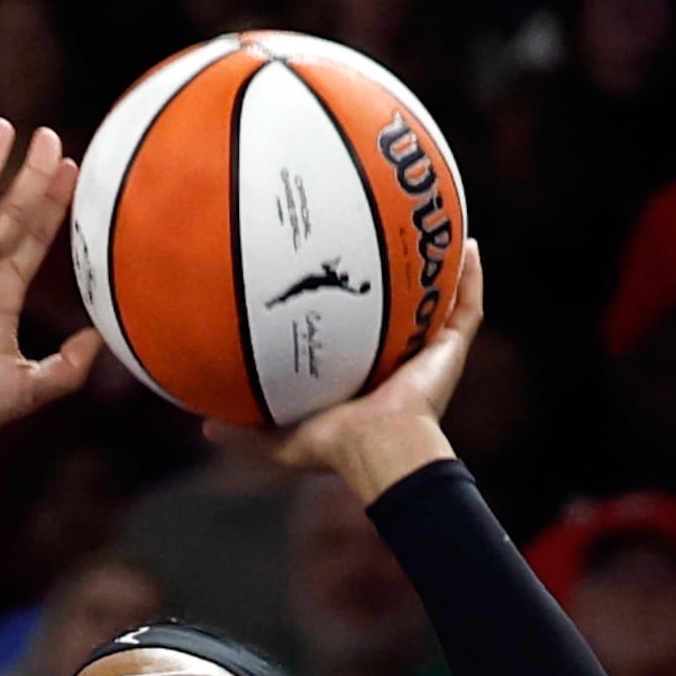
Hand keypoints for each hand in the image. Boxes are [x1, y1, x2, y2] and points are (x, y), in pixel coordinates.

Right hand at [0, 123, 96, 456]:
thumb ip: (71, 364)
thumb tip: (105, 336)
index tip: (71, 166)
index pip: (36, 236)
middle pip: (9, 210)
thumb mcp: (34, 386)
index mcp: (5, 293)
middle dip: (28, 173)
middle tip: (47, 134)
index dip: (54, 202)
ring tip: (1, 128)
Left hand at [208, 237, 487, 489]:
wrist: (379, 450)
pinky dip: (472, 277)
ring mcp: (430, 354)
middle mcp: (400, 359)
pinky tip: (470, 245)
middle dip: (397, 276)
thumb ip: (243, 434)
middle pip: (403, 308)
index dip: (353, 301)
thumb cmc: (335, 450)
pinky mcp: (451, 351)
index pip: (362, 330)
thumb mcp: (279, 440)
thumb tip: (202, 428)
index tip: (336, 267)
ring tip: (434, 226)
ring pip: (441, 301)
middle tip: (382, 236)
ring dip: (441, 267)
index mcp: (366, 375)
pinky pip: (468, 307)